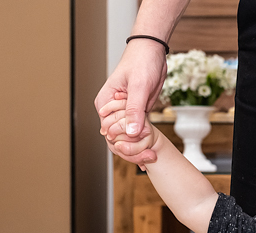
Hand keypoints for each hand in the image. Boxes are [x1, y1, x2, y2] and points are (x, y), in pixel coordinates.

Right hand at [95, 38, 166, 164]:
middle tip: (150, 157)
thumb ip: (134, 110)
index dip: (125, 144)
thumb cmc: (141, 63)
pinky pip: (138, 132)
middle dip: (132, 151)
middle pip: (117, 139)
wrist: (152, 52)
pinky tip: (151, 155)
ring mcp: (124, 113)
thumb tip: (132, 133)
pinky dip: (143, 143)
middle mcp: (111, 111)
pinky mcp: (137, 113)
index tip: (142, 145)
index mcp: (104, 104)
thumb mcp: (139, 87)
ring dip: (139, 149)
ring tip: (152, 157)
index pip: (109, 133)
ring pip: (128, 139)